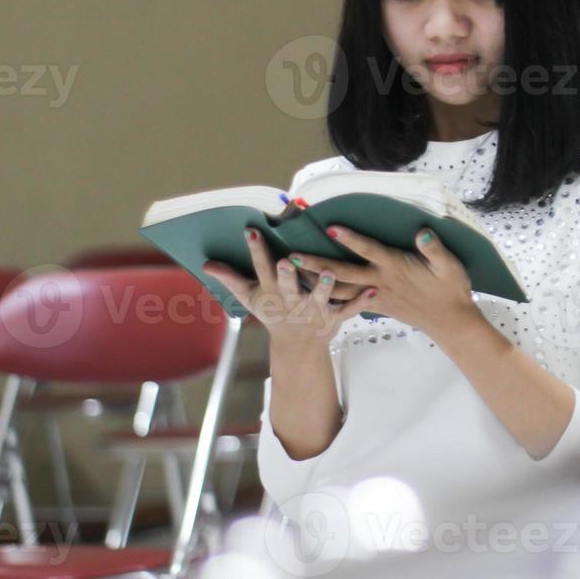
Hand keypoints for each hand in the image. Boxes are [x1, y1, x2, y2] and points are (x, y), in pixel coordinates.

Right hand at [203, 227, 376, 347]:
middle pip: (289, 285)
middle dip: (287, 275)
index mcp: (272, 291)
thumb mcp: (251, 298)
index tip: (252, 231)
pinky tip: (373, 291)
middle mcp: (292, 300)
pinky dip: (361, 303)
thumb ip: (231, 279)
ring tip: (332, 271)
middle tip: (286, 261)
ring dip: (326, 286)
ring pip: (321, 297)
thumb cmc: (274, 313)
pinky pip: (349, 310)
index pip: (262, 268)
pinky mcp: (333, 318)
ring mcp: (313, 310)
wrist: (297, 347)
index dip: (256, 251)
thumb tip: (205, 264)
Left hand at [290, 225, 482, 342]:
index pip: (370, 251)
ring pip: (340, 289)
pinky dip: (328, 297)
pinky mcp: (376, 305)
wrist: (450, 321)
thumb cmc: (451, 290)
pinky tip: (312, 294)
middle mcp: (381, 281)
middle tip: (292, 257)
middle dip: (317, 265)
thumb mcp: (450, 266)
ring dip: (316, 282)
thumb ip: (434, 249)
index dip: (351, 240)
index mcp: (396, 267)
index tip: (330, 228)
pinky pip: (347, 302)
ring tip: (292, 275)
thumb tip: (422, 232)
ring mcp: (376, 295)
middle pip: (344, 273)